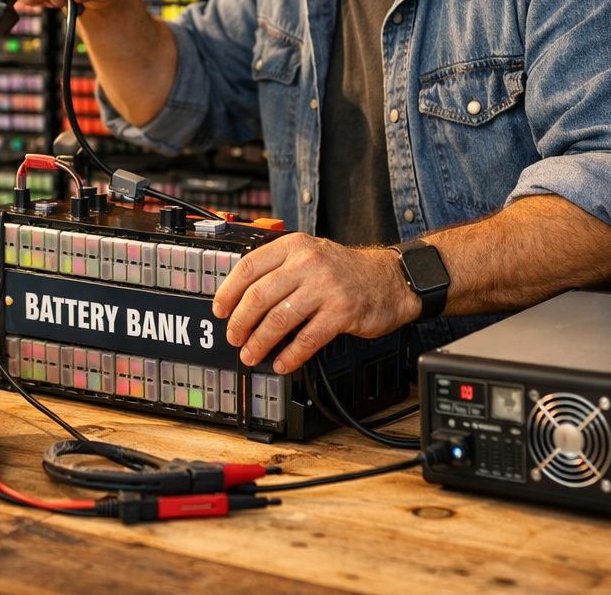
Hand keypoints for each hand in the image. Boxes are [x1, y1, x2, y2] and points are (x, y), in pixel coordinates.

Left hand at [211, 234, 418, 373]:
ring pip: (279, 319)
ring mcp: (325, 288)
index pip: (249, 266)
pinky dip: (290, 354)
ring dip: (259, 342)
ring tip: (250, 354)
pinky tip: (282, 362)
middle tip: (233, 337)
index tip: (220, 309)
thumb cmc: (345, 270)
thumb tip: (242, 296)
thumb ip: (280, 267)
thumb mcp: (311, 253)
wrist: (390, 278)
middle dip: (240, 322)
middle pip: (259, 296)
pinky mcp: (341, 312)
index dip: (228, 291)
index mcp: (294, 246)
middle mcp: (308, 263)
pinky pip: (307, 338)